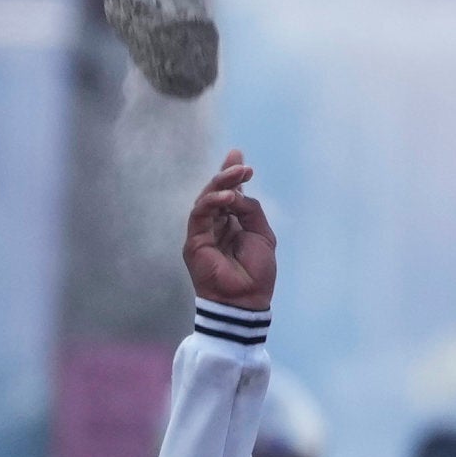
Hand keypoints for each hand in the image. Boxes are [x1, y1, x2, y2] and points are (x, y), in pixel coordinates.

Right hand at [183, 153, 275, 312]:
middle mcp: (214, 226)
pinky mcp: (194, 242)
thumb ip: (250, 210)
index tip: (238, 156)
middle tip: (240, 164)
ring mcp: (202, 233)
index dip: (231, 175)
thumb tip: (238, 191)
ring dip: (220, 184)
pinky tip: (227, 197)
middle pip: (215, 193)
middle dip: (226, 175)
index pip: (227, 194)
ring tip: (237, 175)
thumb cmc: (256, 272)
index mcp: (231, 224)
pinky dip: (211, 202)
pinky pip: (199, 215)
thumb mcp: (261, 234)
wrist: (247, 300)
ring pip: (205, 200)